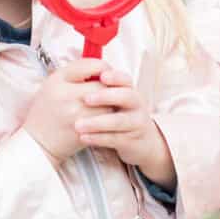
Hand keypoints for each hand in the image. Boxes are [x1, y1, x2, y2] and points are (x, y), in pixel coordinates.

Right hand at [23, 59, 111, 163]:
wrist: (38, 142)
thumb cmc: (47, 110)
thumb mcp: (54, 83)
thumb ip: (78, 71)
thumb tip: (105, 68)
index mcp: (58, 79)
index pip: (93, 65)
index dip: (104, 68)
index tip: (105, 74)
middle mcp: (67, 95)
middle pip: (103, 85)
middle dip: (109, 88)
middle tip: (107, 91)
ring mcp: (76, 115)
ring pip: (108, 104)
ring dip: (110, 104)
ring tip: (102, 106)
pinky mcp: (85, 131)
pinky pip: (106, 120)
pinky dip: (108, 118)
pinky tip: (101, 119)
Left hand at [74, 68, 175, 189]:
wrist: (142, 142)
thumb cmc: (120, 115)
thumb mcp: (116, 100)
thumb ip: (101, 87)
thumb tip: (79, 76)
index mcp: (129, 90)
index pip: (125, 79)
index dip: (115, 77)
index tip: (102, 76)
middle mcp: (136, 104)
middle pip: (127, 96)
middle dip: (106, 96)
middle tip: (86, 99)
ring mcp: (135, 123)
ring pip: (119, 121)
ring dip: (97, 122)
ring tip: (78, 125)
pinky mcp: (131, 141)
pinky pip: (114, 139)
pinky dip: (98, 138)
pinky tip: (83, 137)